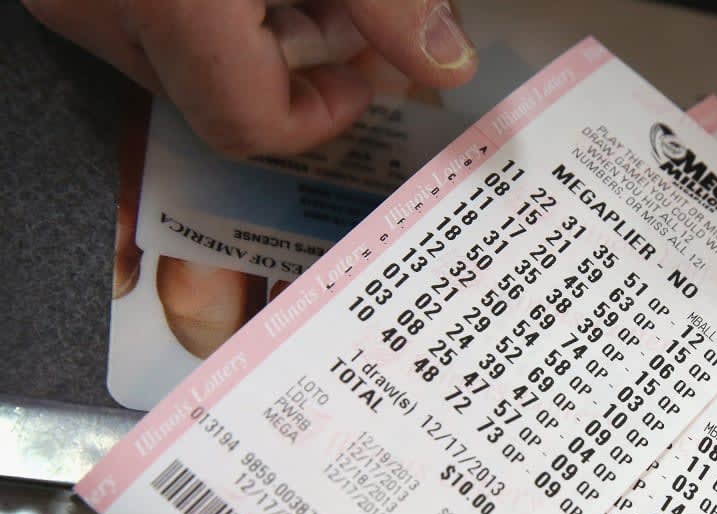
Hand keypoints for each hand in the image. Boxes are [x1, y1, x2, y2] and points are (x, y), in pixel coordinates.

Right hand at [22, 0, 476, 155]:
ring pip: (172, 57)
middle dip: (290, 68)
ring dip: (244, 33)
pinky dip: (198, 10)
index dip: (322, 117)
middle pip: (217, 96)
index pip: (252, 124)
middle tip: (338, 12)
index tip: (363, 80)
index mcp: (168, 5)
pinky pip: (132, 17)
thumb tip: (446, 61)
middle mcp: (94, 7)